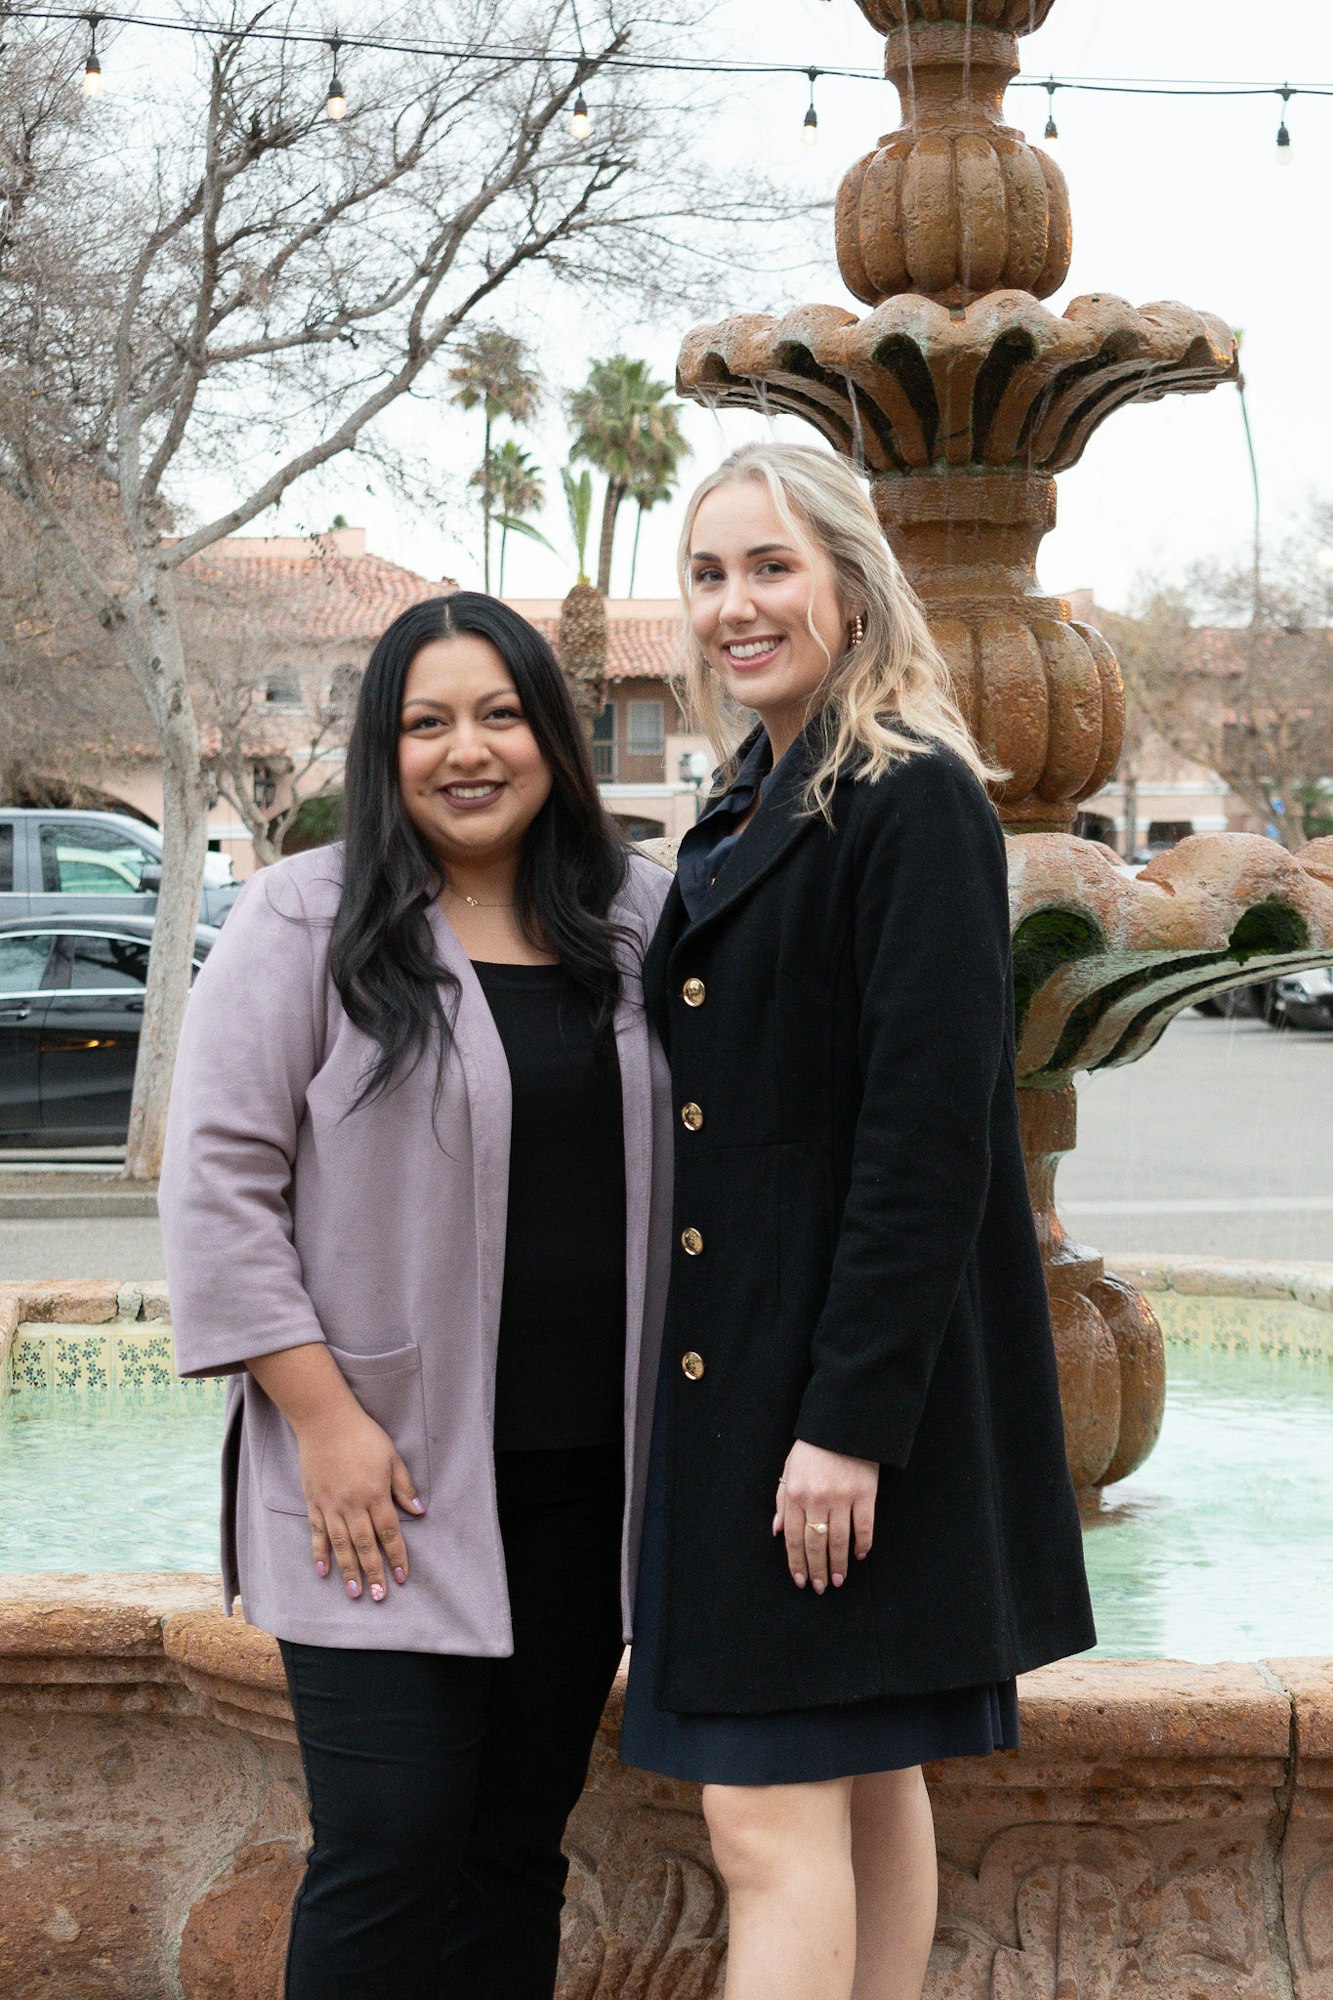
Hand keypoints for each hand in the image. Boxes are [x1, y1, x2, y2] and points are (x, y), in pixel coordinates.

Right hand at [295, 1402, 423, 1603]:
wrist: (325, 1421)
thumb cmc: (363, 1435)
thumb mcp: (392, 1456)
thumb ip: (404, 1486)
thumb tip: (419, 1511)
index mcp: (375, 1494)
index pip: (389, 1533)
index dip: (396, 1556)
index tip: (402, 1577)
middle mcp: (352, 1505)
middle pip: (365, 1545)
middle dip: (373, 1572)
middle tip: (378, 1596)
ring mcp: (330, 1505)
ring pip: (341, 1545)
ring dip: (348, 1571)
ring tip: (355, 1592)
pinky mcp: (313, 1502)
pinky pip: (317, 1533)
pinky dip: (320, 1553)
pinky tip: (324, 1571)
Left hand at [773, 1439, 877, 1594]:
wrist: (842, 1423)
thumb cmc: (812, 1447)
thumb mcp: (789, 1469)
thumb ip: (782, 1500)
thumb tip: (778, 1531)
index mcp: (795, 1493)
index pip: (794, 1537)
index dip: (796, 1562)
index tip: (800, 1580)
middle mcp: (817, 1499)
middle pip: (816, 1544)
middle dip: (817, 1569)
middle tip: (820, 1587)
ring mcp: (843, 1497)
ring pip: (840, 1540)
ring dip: (839, 1564)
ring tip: (839, 1580)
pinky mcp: (865, 1494)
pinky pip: (865, 1526)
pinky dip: (863, 1544)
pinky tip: (860, 1556)